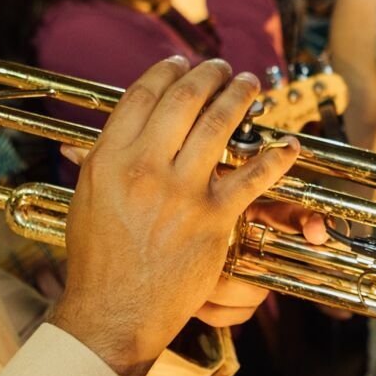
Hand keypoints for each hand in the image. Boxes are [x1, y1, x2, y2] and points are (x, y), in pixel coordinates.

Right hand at [49, 58, 299, 375]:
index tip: (181, 63)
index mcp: (109, 159)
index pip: (141, 96)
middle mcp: (144, 168)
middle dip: (208, 75)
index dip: (166, 72)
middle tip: (223, 68)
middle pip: (184, 100)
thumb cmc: (99, 260)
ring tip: (249, 85)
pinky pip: (253, 176)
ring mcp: (181, 192)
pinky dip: (275, 157)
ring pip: (219, 124)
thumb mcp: (88, 198)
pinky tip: (287, 145)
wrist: (114, 311)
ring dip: (240, 96)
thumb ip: (104, 158)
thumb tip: (121, 126)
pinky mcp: (213, 218)